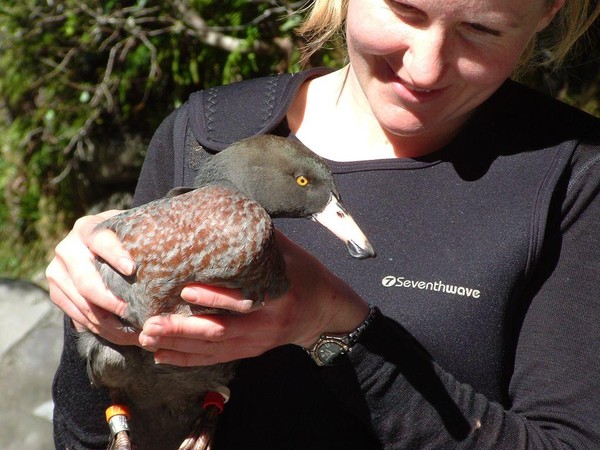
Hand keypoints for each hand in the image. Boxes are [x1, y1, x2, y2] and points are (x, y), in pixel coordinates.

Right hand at [45, 210, 139, 345]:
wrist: (94, 246)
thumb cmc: (124, 240)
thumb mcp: (130, 232)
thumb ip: (143, 237)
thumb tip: (174, 248)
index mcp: (88, 229)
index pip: (100, 241)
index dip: (114, 254)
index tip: (132, 268)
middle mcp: (68, 249)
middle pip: (87, 282)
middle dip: (113, 302)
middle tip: (137, 315)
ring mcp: (57, 272)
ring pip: (83, 305)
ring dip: (110, 324)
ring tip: (136, 334)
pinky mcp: (56, 293)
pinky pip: (77, 317)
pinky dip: (101, 329)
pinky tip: (122, 336)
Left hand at [139, 231, 369, 365]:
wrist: (325, 312)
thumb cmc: (305, 275)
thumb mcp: (289, 253)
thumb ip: (259, 239)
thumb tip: (227, 210)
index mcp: (278, 296)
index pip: (244, 301)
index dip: (215, 298)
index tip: (186, 289)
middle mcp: (265, 325)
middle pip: (220, 333)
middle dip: (182, 330)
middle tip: (150, 325)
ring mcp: (257, 343)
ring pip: (213, 350)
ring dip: (178, 346)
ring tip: (146, 340)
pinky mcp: (250, 352)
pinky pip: (216, 359)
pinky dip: (188, 359)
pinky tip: (162, 355)